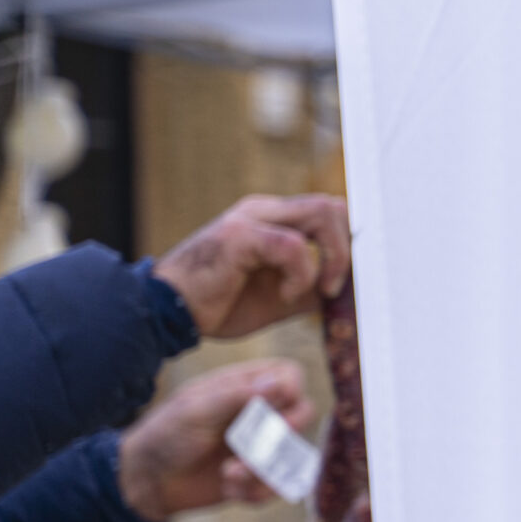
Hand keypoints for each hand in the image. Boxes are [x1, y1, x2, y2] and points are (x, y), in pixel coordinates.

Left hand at [117, 358, 315, 521]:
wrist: (145, 481)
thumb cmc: (164, 435)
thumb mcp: (196, 411)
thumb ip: (238, 396)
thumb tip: (281, 382)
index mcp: (245, 386)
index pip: (289, 375)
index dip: (291, 390)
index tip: (274, 410)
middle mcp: (259, 412)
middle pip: (302, 414)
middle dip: (283, 436)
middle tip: (260, 448)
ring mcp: (260, 444)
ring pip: (291, 455)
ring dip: (263, 470)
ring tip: (228, 475)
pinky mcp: (256, 475)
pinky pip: (276, 485)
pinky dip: (255, 491)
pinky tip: (228, 488)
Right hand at [152, 195, 350, 338]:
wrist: (167, 315)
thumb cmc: (219, 305)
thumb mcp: (281, 297)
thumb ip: (313, 287)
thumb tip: (350, 288)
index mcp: (273, 219)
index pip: (329, 212)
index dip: (350, 241)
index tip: (353, 276)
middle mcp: (264, 211)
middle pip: (333, 206)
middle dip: (348, 248)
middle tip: (336, 286)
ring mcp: (251, 218)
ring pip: (322, 213)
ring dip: (333, 257)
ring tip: (321, 289)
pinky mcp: (239, 235)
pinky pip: (292, 245)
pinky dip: (301, 274)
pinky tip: (286, 294)